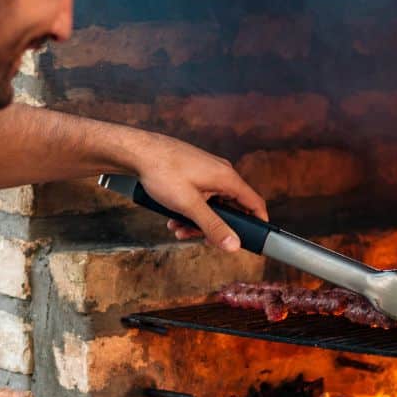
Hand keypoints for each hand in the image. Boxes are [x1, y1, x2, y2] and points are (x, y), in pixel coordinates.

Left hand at [128, 135, 268, 251]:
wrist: (138, 151)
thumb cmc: (163, 171)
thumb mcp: (189, 206)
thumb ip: (213, 227)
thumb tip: (234, 245)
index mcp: (227, 178)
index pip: (254, 203)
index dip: (258, 223)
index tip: (254, 240)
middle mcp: (221, 173)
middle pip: (231, 208)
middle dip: (215, 227)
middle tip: (201, 239)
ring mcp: (207, 172)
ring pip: (212, 205)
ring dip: (198, 221)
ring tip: (178, 229)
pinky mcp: (195, 173)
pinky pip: (200, 197)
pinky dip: (190, 210)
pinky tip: (173, 218)